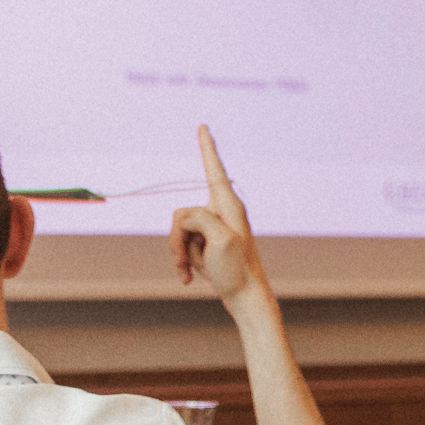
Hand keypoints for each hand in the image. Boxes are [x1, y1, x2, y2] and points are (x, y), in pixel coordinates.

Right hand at [165, 126, 266, 305]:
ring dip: (180, 254)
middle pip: (181, 214)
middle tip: (190, 261)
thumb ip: (200, 218)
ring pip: (178, 232)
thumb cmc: (237, 270)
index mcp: (229, 205)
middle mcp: (221, 212)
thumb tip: (187, 218)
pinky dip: (183, 263)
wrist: (246, 298)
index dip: (207, 147)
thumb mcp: (220, 239)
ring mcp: (213, 228)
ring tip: (195, 270)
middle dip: (178, 239)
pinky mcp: (207, 244)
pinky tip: (189, 280)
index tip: (203, 126)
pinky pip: (182, 246)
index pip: (214, 169)